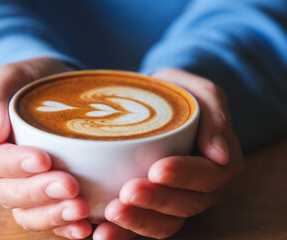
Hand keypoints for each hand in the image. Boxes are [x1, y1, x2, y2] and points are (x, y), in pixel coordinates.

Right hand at [0, 57, 92, 238]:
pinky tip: (83, 226)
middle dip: (39, 192)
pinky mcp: (41, 198)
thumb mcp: (14, 75)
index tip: (43, 159)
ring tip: (81, 210)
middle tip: (70, 186)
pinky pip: (46, 218)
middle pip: (9, 191)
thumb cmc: (33, 81)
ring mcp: (18, 187)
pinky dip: (63, 226)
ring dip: (52, 215)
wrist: (56, 93)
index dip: (15, 164)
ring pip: (26, 213)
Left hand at [92, 68, 244, 239]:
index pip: (208, 176)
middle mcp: (200, 188)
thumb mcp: (198, 91)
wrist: (150, 104)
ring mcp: (175, 201)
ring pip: (164, 223)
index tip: (157, 170)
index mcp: (217, 162)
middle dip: (157, 201)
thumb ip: (214, 115)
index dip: (185, 176)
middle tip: (128, 191)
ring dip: (138, 222)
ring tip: (112, 214)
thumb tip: (220, 155)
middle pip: (186, 205)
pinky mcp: (151, 207)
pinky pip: (141, 227)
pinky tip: (101, 233)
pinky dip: (123, 234)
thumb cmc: (176, 95)